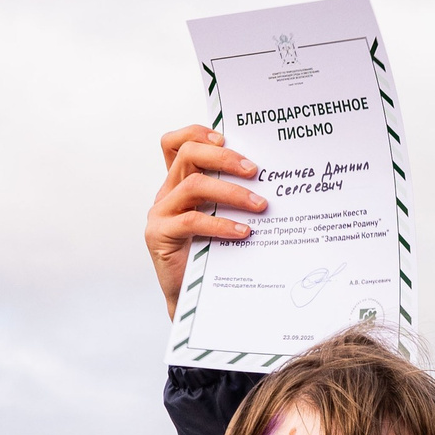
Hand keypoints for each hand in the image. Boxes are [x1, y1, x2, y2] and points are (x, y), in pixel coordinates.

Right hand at [146, 124, 267, 316]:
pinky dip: (221, 224)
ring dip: (231, 192)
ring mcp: (160, 213)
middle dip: (224, 158)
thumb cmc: (215, 257)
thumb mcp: (224, 220)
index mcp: (179, 184)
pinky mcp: (160, 236)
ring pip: (193, 185)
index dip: (196, 133)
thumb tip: (274, 181)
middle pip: (187, 155)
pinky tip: (245, 232)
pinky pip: (192, 221)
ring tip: (261, 205)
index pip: (176, 144)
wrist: (193, 300)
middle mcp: (166, 193)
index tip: (226, 139)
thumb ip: (232, 199)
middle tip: (255, 171)